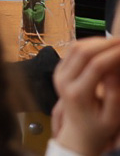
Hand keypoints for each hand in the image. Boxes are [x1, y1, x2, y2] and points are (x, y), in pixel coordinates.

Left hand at [53, 36, 119, 155]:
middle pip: (83, 51)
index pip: (97, 66)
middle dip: (106, 42)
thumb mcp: (113, 117)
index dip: (115, 54)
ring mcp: (59, 74)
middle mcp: (63, 81)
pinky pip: (73, 50)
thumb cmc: (99, 127)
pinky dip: (89, 44)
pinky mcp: (59, 70)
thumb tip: (114, 69)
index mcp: (77, 94)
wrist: (78, 132)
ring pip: (76, 47)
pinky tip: (104, 47)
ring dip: (97, 41)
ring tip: (116, 42)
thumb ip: (114, 94)